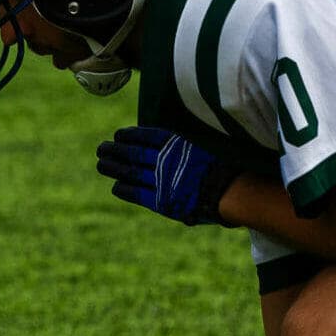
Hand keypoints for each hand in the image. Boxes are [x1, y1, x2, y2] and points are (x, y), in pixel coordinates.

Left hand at [96, 125, 237, 224]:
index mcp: (178, 145)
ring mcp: (162, 181)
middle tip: (101, 148)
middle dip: (115, 150)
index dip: (131, 135)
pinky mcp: (162, 201)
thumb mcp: (210, 148)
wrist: (235, 194)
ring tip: (102, 163)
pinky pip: (137, 193)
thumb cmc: (229, 171)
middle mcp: (166, 160)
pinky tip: (115, 186)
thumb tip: (178, 144)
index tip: (119, 134)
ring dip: (114, 167)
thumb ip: (191, 147)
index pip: (148, 136)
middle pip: (134, 152)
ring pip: (130, 171)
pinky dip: (124, 189)